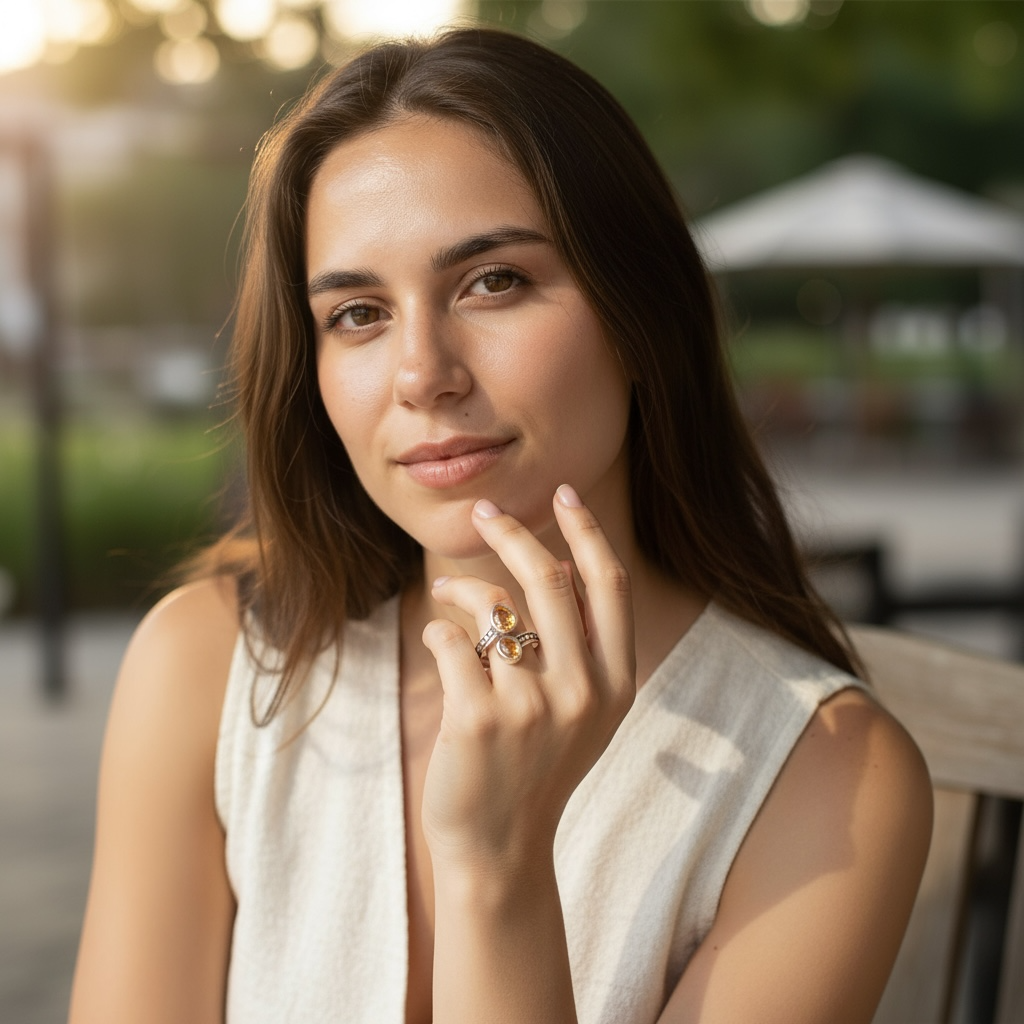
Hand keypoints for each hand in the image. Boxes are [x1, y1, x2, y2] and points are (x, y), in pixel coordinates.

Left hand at [420, 484, 635, 876]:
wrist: (500, 847)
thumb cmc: (536, 767)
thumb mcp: (582, 712)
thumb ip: (582, 646)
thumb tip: (557, 564)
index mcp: (615, 684)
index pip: (607, 585)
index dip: (586, 532)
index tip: (565, 494)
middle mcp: (581, 691)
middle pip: (547, 579)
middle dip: (513, 532)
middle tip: (486, 512)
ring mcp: (530, 706)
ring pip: (492, 605)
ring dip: (461, 588)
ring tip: (446, 594)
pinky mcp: (477, 718)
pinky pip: (449, 640)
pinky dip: (437, 632)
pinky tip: (439, 646)